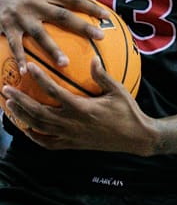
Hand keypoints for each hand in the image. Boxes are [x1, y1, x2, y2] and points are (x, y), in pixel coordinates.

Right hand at [0, 0, 109, 74]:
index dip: (90, 6)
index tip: (106, 16)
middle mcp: (35, 3)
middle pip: (62, 16)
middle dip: (82, 26)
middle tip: (100, 36)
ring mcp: (20, 16)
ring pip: (40, 34)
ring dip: (52, 49)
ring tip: (65, 64)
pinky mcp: (6, 26)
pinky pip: (14, 45)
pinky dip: (20, 58)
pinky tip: (27, 71)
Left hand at [2, 57, 156, 155]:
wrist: (135, 138)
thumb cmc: (128, 113)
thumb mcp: (118, 91)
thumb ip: (103, 76)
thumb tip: (93, 59)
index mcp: (82, 108)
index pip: (54, 92)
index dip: (40, 79)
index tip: (29, 67)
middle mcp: (72, 124)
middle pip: (38, 113)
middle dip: (20, 101)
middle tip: (6, 89)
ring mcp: (71, 136)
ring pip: (40, 128)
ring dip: (22, 117)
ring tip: (10, 107)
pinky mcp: (74, 145)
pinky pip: (49, 144)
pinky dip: (35, 137)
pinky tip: (27, 129)